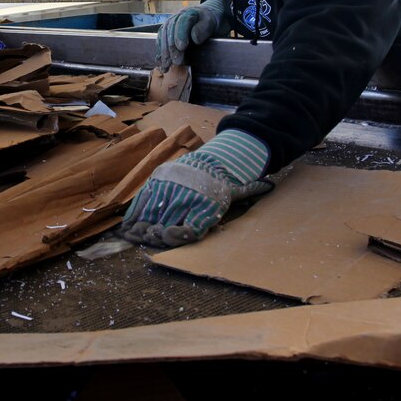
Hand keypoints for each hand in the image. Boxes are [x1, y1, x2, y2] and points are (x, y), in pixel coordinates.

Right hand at [121, 129, 272, 246]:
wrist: (204, 159)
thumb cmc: (220, 184)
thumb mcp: (235, 192)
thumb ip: (248, 192)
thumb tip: (270, 185)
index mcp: (206, 200)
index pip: (190, 227)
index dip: (179, 236)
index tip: (173, 238)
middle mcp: (186, 193)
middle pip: (168, 222)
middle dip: (158, 235)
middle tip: (153, 240)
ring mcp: (168, 187)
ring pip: (152, 213)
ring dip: (142, 228)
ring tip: (137, 237)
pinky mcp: (155, 183)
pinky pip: (142, 202)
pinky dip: (134, 216)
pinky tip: (130, 227)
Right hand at [156, 0, 227, 71]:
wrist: (204, 17)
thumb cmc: (209, 21)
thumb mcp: (211, 23)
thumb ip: (204, 29)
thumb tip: (195, 38)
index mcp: (189, 13)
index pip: (182, 23)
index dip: (180, 35)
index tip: (182, 47)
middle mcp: (176, 18)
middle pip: (170, 32)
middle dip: (172, 48)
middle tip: (176, 61)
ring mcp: (169, 25)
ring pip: (163, 38)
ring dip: (164, 53)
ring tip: (166, 66)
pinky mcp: (165, 32)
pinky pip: (160, 41)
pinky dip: (160, 52)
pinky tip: (161, 62)